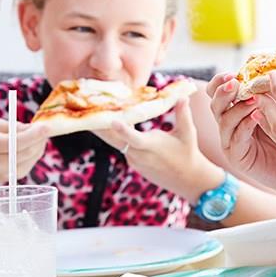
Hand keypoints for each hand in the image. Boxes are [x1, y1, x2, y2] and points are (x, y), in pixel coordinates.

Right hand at [0, 119, 49, 184]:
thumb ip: (12, 126)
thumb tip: (32, 128)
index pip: (15, 143)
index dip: (34, 134)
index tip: (46, 126)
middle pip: (28, 151)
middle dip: (40, 138)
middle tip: (45, 126)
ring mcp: (7, 174)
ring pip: (34, 156)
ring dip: (40, 143)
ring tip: (37, 133)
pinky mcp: (17, 176)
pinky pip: (33, 160)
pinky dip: (37, 150)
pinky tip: (33, 143)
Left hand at [93, 99, 222, 202]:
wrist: (187, 179)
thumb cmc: (188, 154)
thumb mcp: (187, 133)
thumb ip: (183, 114)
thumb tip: (182, 97)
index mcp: (151, 146)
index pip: (134, 137)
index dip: (123, 130)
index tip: (113, 121)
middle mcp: (139, 155)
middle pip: (114, 140)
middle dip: (100, 127)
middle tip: (87, 112)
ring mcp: (134, 161)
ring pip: (116, 143)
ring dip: (107, 130)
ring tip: (96, 113)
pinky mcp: (134, 164)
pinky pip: (122, 148)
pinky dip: (117, 138)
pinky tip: (112, 126)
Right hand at [207, 73, 275, 195]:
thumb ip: (272, 94)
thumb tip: (271, 73)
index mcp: (236, 108)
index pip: (218, 92)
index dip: (220, 81)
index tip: (232, 73)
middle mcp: (230, 123)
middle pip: (215, 104)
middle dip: (223, 92)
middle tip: (234, 83)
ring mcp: (230, 140)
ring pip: (223, 120)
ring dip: (237, 107)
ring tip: (253, 99)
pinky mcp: (236, 156)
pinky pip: (235, 138)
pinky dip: (244, 125)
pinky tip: (255, 117)